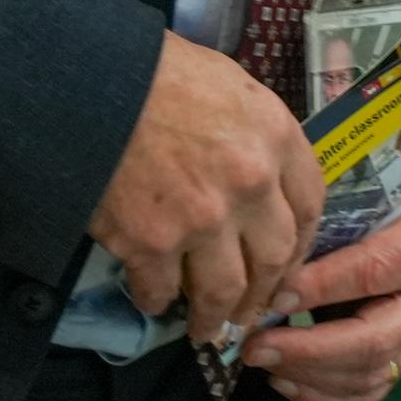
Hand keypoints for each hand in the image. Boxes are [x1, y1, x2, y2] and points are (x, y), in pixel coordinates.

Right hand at [91, 34, 321, 342]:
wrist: (91, 81)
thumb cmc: (159, 72)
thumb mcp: (230, 87)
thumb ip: (256, 136)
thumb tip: (262, 180)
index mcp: (275, 137)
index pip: (309, 206)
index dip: (300, 244)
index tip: (287, 263)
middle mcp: (250, 184)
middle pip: (274, 259)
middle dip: (263, 292)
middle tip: (250, 310)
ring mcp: (202, 219)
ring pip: (224, 290)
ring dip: (216, 316)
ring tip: (207, 328)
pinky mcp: (150, 243)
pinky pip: (160, 290)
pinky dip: (157, 301)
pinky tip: (153, 301)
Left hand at [245, 196, 400, 400]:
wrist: (393, 218)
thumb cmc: (364, 197)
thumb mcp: (350, 194)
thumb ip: (320, 226)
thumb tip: (271, 271)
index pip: (374, 272)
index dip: (321, 289)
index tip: (273, 297)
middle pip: (376, 340)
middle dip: (308, 349)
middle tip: (255, 347)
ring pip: (369, 374)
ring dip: (307, 375)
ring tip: (260, 359)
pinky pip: (368, 394)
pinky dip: (322, 395)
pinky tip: (283, 379)